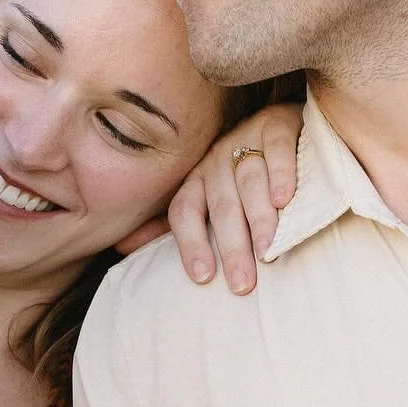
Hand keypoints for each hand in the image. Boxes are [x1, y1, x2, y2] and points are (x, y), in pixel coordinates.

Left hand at [166, 103, 303, 292]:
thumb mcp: (207, 199)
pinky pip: (277, 147)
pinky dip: (281, 172)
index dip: (190, 244)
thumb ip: (173, 225)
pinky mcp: (279, 123)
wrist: (285, 125)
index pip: (184, 211)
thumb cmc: (244, 178)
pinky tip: (284, 200)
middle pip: (220, 205)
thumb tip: (122, 244)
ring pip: (248, 181)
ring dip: (258, 218)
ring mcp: (247, 139)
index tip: (202, 278)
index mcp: (196, 179)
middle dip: (231, 246)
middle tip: (243, 283)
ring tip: (267, 251)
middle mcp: (217, 159)